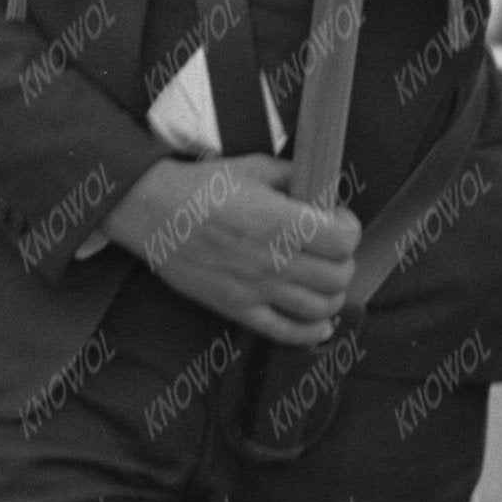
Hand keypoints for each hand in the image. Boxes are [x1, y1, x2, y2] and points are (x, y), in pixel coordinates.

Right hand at [117, 153, 359, 347]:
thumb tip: (323, 190)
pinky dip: (311, 332)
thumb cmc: (200, 188)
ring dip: (331, 294)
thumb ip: (294, 178)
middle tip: (331, 249)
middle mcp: (274, 260)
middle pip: (339, 276)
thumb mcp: (254, 168)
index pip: (344, 240)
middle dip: (343, 261)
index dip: (349, 228)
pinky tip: (318, 322)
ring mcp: (257, 289)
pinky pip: (287, 333)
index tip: (338, 220)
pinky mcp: (238, 310)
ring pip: (321, 309)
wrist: (152, 211)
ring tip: (322, 278)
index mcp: (281, 221)